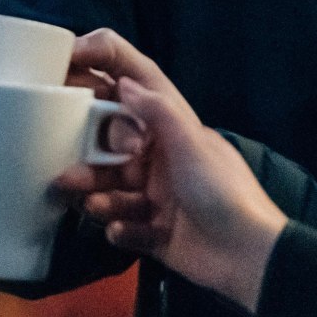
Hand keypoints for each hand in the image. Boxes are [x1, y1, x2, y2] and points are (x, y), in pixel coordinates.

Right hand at [54, 30, 286, 312]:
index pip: (133, 82)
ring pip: (110, 187)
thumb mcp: (192, 144)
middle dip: (85, 153)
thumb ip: (158, 112)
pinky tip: (121, 231)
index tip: (67, 59)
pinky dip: (119, 228)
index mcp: (170, 126)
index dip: (102, 62)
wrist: (250, 257)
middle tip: (68, 166)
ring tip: (89, 204)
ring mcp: (156, 194)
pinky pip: (123, 225)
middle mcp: (159, 155)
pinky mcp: (153, 230)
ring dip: (95, 194)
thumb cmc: (225, 192)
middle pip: (109, 143)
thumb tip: (124, 83)